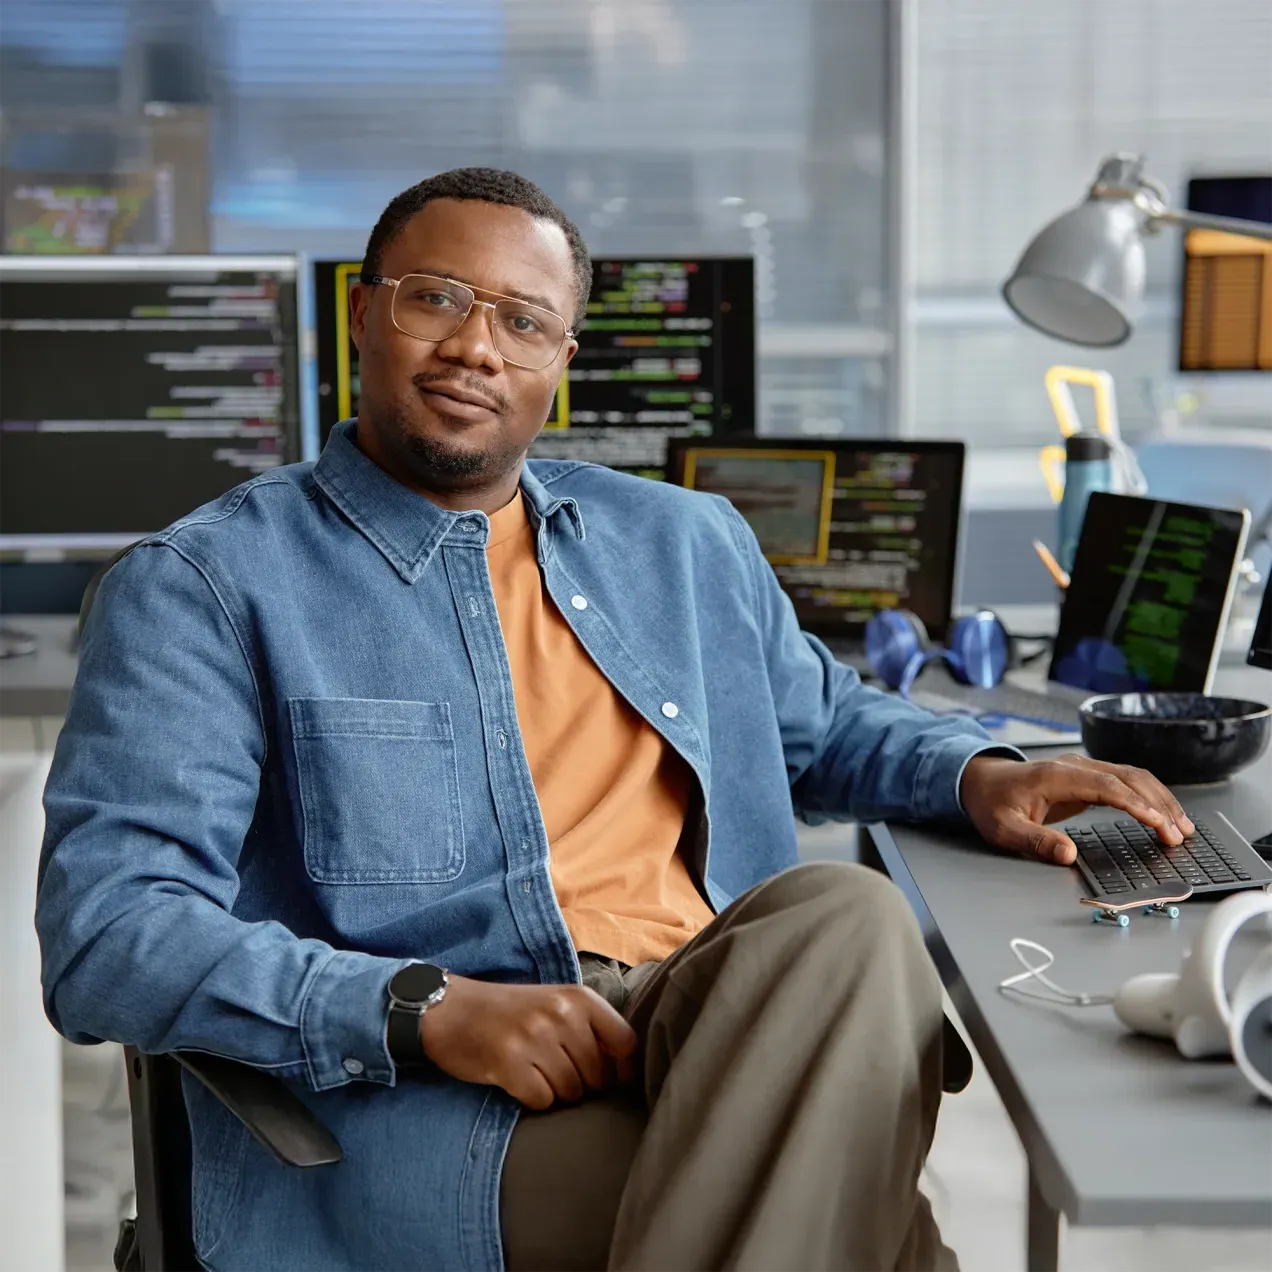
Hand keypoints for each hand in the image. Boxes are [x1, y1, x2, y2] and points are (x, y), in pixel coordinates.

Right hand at [418, 975, 638, 1109]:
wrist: (450, 1009)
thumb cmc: (509, 1011)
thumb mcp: (554, 1003)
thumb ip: (589, 1027)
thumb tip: (625, 1071)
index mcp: (577, 998)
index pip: (625, 1041)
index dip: (625, 1069)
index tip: (617, 1081)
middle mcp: (559, 1015)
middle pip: (597, 1075)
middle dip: (583, 1084)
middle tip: (556, 1073)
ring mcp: (534, 1038)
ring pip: (571, 1091)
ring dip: (557, 1093)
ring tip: (536, 1073)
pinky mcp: (508, 1063)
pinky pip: (542, 1101)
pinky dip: (533, 1099)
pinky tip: (519, 1082)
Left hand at [960, 753, 1193, 865]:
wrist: (978, 780)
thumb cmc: (990, 803)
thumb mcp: (1004, 829)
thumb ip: (1035, 841)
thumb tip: (1068, 855)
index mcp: (1056, 776)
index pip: (1107, 786)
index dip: (1136, 805)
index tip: (1159, 824)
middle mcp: (1074, 767)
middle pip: (1128, 778)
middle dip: (1158, 804)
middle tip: (1180, 834)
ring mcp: (1082, 769)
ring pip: (1132, 776)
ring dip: (1159, 799)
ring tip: (1182, 826)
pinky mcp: (1086, 776)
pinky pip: (1125, 781)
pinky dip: (1148, 796)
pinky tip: (1162, 814)